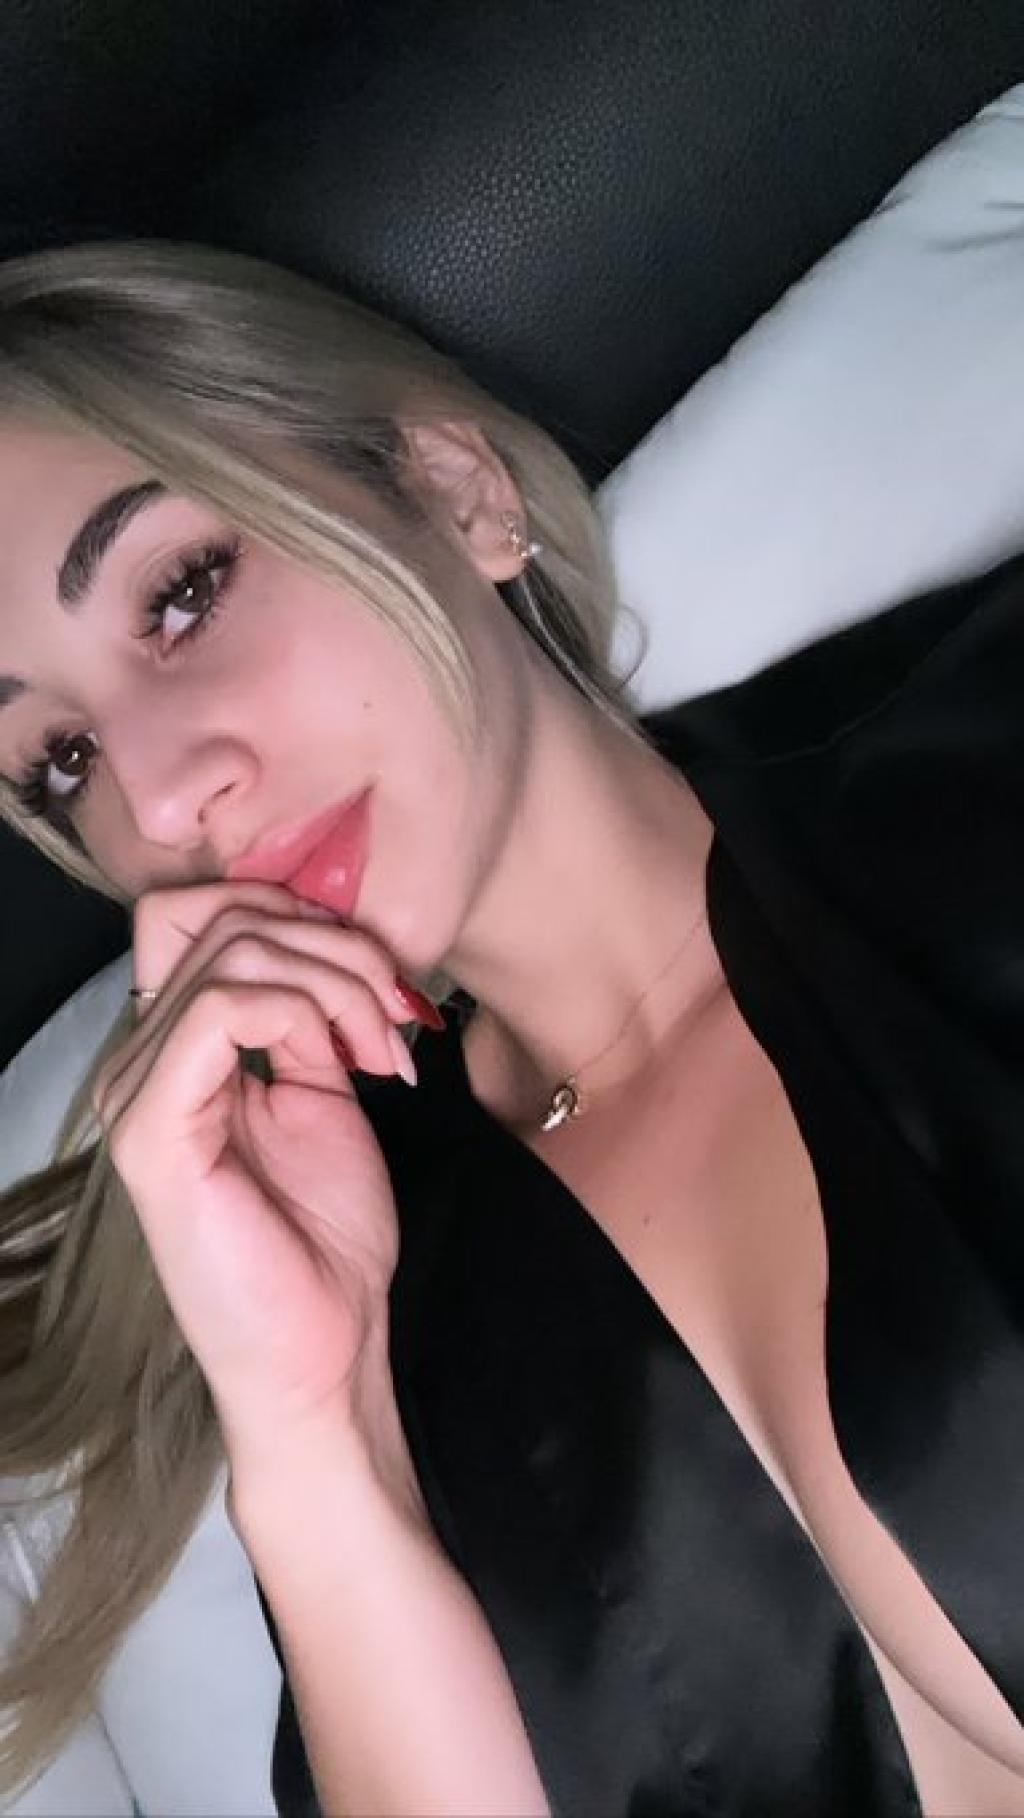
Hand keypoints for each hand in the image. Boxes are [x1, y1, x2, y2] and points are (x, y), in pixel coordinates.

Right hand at [91, 880, 420, 1468]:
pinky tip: (349, 1068)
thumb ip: (308, 1017)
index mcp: (175, 1053)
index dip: (289, 910)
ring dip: (336, 981)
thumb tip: (326, 945)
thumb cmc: (327, 1240)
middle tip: (395, 1014)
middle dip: (333, 944)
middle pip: (219, 915)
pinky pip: (218, 1011)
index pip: (197, 912)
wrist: (329, 1351)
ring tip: (385, 1049)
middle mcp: (139, 1065)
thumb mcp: (326, 1093)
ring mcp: (136, 1097)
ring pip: (230, 951)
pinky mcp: (153, 1134)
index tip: (372, 976)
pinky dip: (302, 1012)